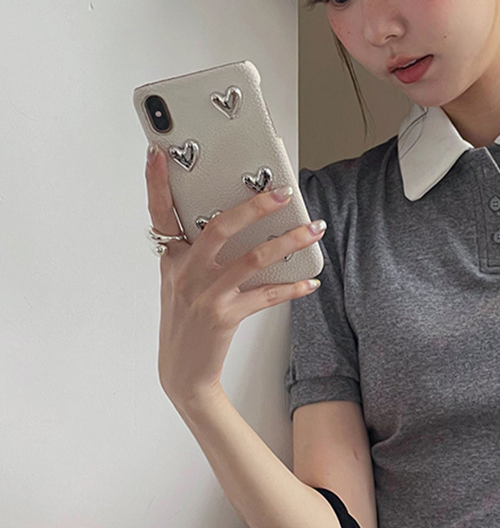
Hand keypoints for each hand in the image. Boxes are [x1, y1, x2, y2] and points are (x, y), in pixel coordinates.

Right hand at [145, 144, 325, 407]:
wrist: (183, 374)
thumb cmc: (186, 323)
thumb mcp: (180, 283)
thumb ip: (196, 254)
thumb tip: (236, 221)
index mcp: (172, 259)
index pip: (160, 213)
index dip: (157, 182)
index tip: (160, 153)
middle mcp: (185, 272)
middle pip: (220, 227)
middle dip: (254, 206)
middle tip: (283, 192)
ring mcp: (205, 295)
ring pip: (252, 258)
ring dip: (287, 241)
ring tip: (312, 230)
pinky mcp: (225, 316)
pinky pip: (266, 295)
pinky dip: (292, 287)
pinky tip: (310, 281)